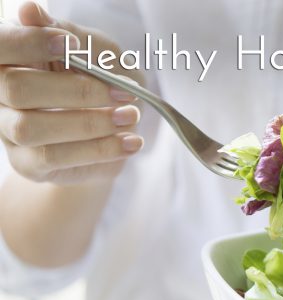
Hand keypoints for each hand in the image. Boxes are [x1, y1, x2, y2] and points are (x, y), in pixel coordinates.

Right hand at [0, 2, 143, 185]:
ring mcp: (9, 131)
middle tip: (124, 92)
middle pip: (16, 88)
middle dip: (77, 90)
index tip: (71, 45)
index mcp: (9, 57)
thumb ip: (68, 34)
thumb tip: (31, 11)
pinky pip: (55, 158)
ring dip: (89, 124)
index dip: (31, 43)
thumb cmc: (99, 80)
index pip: (1, 45)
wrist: (112, 130)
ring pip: (32, 128)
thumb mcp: (95, 51)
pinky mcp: (28, 163)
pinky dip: (100, 150)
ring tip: (130, 117)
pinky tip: (131, 142)